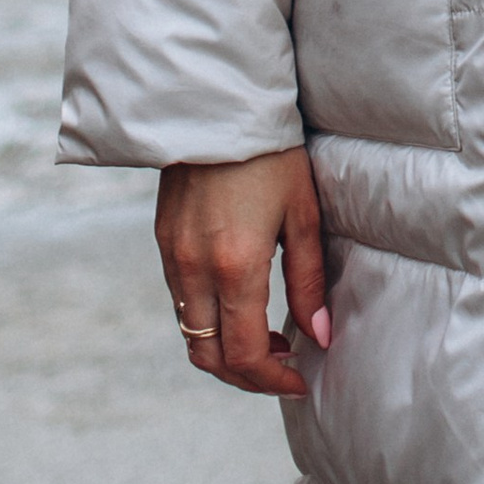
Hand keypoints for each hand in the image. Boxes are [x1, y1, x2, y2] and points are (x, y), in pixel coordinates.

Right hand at [155, 150, 329, 397]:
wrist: (219, 103)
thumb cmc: (271, 154)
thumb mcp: (302, 213)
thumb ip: (308, 280)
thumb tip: (321, 336)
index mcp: (235, 266)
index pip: (246, 354)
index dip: (273, 380)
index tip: (300, 380)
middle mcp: (195, 270)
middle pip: (210, 357)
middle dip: (247, 376)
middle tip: (282, 368)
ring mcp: (172, 257)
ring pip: (191, 334)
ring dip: (225, 351)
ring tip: (266, 338)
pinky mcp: (162, 240)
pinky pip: (181, 302)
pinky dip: (208, 321)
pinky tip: (237, 303)